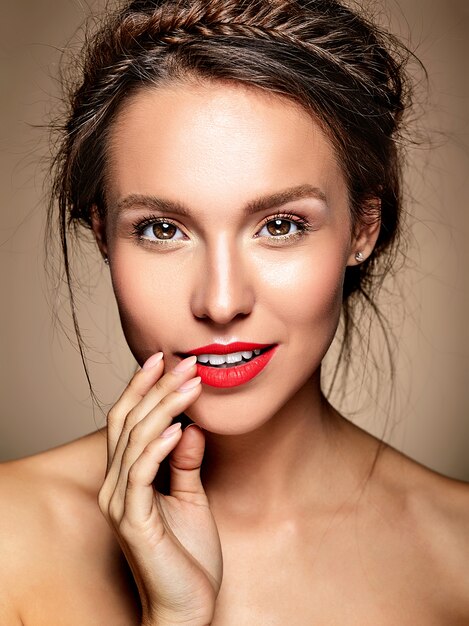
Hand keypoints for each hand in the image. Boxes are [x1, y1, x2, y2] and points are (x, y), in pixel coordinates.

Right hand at [98, 354, 222, 625]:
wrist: (187, 606)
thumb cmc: (187, 555)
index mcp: (125, 479)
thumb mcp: (191, 498)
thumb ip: (186, 463)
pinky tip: (178, 427)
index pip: (127, 422)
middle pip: (127, 423)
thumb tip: (190, 425)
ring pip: (134, 441)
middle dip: (155, 388)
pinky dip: (159, 447)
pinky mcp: (134, 521)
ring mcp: (121, 503)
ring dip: (163, 408)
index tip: (165, 360)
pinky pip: (141, 474)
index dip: (142, 388)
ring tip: (190, 384)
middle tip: (184, 362)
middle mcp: (115, 486)